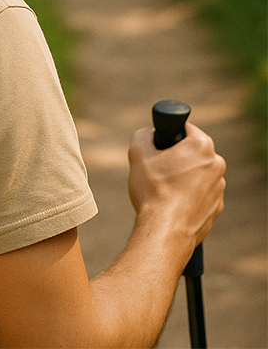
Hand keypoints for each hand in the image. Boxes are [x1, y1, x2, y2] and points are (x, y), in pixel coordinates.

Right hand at [128, 122, 225, 256]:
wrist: (165, 230)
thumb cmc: (153, 190)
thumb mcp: (138, 152)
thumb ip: (144, 134)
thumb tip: (151, 136)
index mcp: (201, 146)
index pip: (184, 128)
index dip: (167, 136)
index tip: (158, 149)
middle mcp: (216, 164)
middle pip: (191, 152)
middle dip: (175, 157)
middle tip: (157, 169)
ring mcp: (219, 187)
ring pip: (196, 173)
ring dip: (182, 176)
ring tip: (163, 189)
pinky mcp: (217, 207)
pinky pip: (199, 193)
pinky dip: (187, 195)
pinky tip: (171, 202)